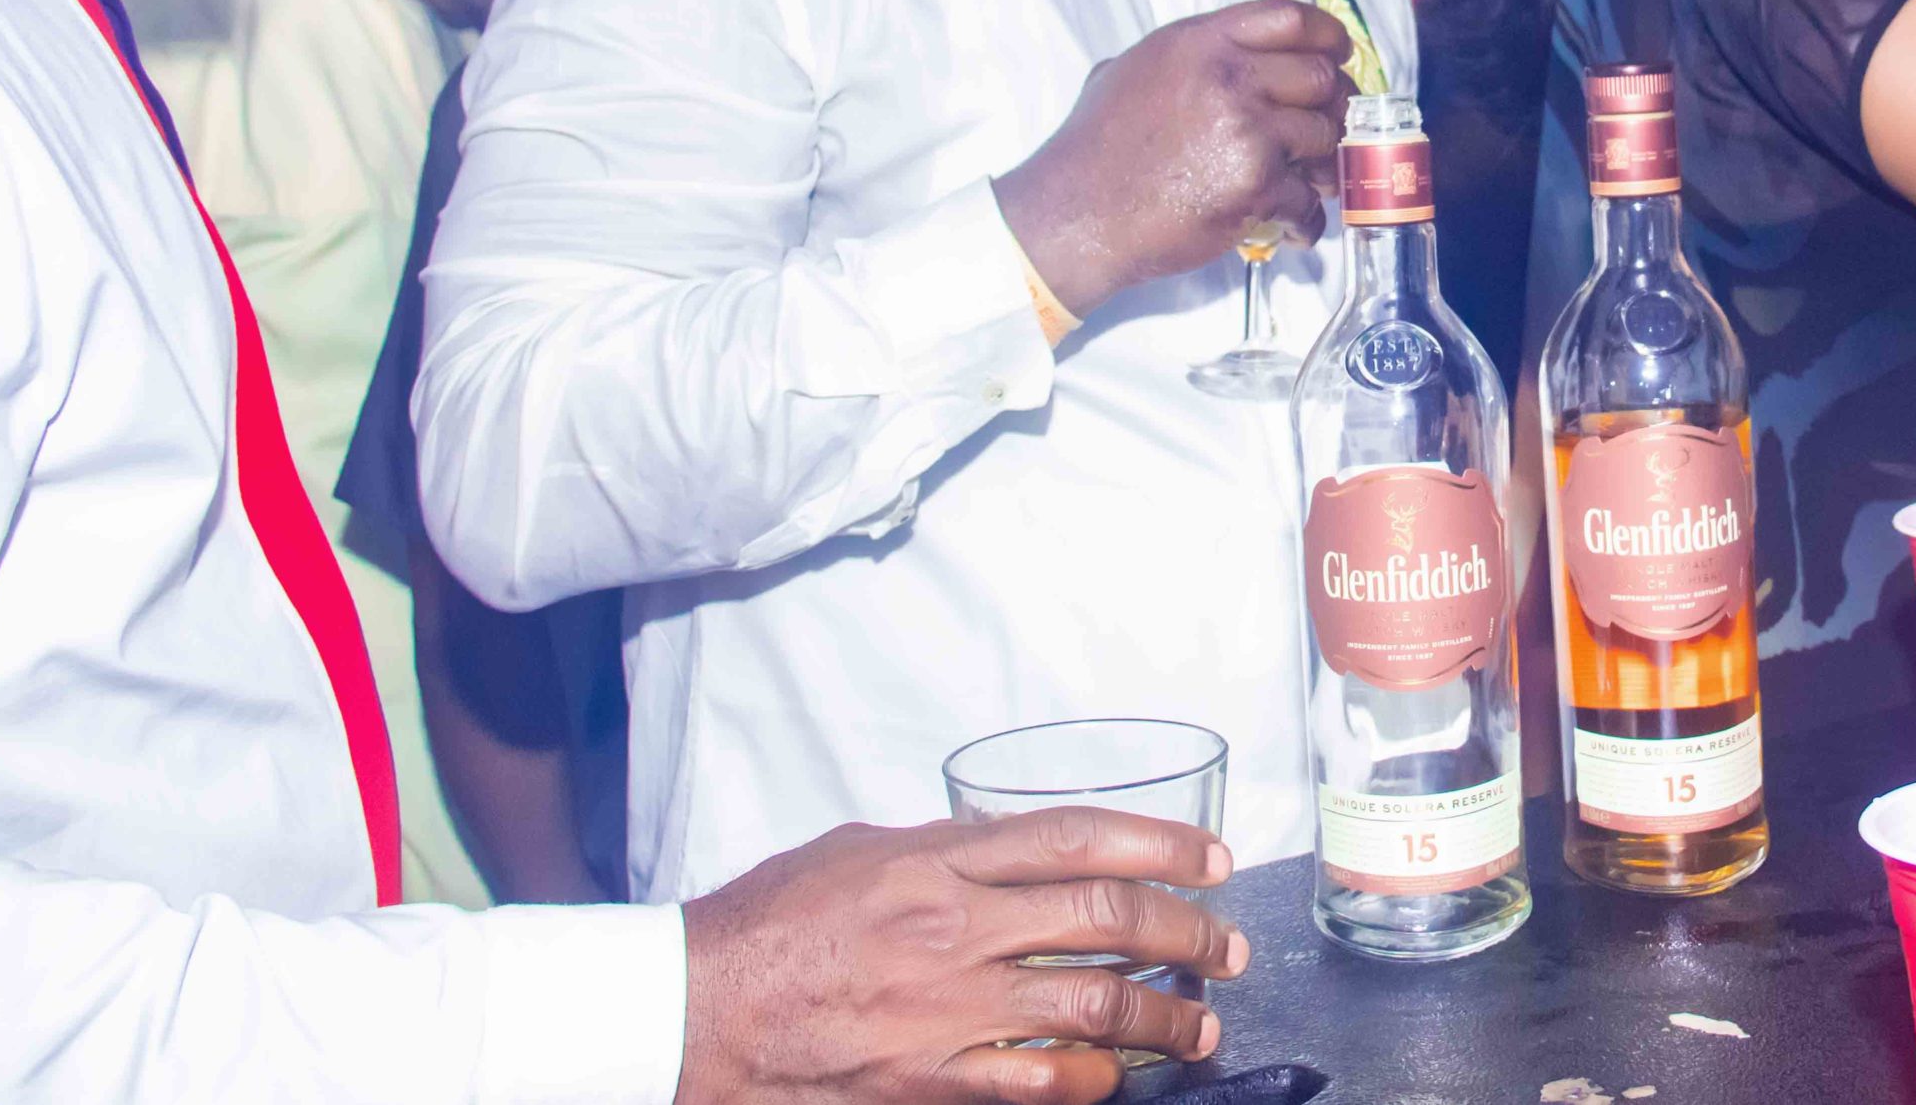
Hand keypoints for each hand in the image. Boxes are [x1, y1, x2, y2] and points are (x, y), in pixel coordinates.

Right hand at [676, 810, 1245, 1104]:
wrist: (688, 1010)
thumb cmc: (763, 925)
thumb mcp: (856, 851)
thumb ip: (939, 850)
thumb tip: (1004, 852)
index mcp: (935, 860)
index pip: (1075, 836)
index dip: (1158, 842)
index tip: (1211, 858)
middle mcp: (951, 927)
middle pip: (1103, 915)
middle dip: (1183, 931)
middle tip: (1227, 946)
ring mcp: (943, 1009)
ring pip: (1088, 1004)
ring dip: (1161, 1016)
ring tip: (1200, 1025)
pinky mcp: (926, 1079)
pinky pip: (1036, 1082)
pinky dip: (1092, 1080)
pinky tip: (1121, 1079)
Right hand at [994, 0, 1355, 315]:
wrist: (1076, 214)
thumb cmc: (1095, 152)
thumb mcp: (1130, 71)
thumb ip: (1187, 56)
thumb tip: (1227, 55)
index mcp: (1200, 43)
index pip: (1290, 19)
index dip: (1327, 35)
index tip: (1339, 52)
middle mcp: (1229, 78)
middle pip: (1320, 77)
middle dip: (1333, 104)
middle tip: (1328, 124)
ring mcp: (1246, 131)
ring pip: (1324, 137)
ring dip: (1322, 162)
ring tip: (1308, 179)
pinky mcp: (1256, 186)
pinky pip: (1307, 199)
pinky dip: (1307, 218)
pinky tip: (1293, 224)